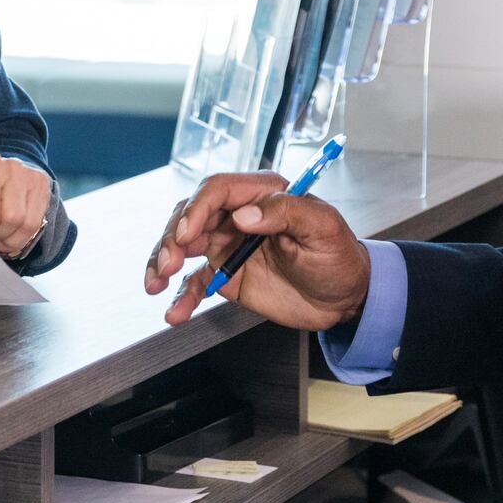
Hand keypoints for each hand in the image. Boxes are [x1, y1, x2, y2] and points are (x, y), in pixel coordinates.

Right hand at [144, 172, 370, 331]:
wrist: (346, 298)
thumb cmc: (340, 256)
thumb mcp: (322, 228)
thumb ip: (286, 212)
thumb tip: (244, 214)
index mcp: (262, 194)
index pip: (217, 190)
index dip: (197, 208)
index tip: (187, 233)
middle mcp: (239, 216)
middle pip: (191, 215)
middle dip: (172, 237)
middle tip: (168, 263)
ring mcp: (229, 246)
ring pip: (182, 245)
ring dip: (163, 261)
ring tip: (156, 284)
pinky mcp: (227, 275)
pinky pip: (195, 282)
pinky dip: (181, 297)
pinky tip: (174, 312)